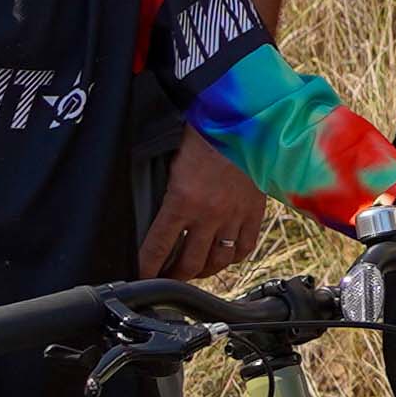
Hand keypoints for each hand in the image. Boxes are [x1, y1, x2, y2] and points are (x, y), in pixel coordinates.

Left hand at [141, 134, 268, 280]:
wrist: (243, 118)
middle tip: (167, 278)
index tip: (141, 276)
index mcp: (181, 200)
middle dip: (174, 276)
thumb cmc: (204, 133)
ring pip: (217, 261)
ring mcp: (233, 216)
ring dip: (203, 271)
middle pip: (189, 263)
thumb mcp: (171, 160)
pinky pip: (244, 247)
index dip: (146, 268)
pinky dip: (233, 257)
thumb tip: (150, 213)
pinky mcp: (254, 212)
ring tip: (194, 271)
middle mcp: (208, 214)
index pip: (157, 247)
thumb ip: (164, 190)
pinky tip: (224, 256)